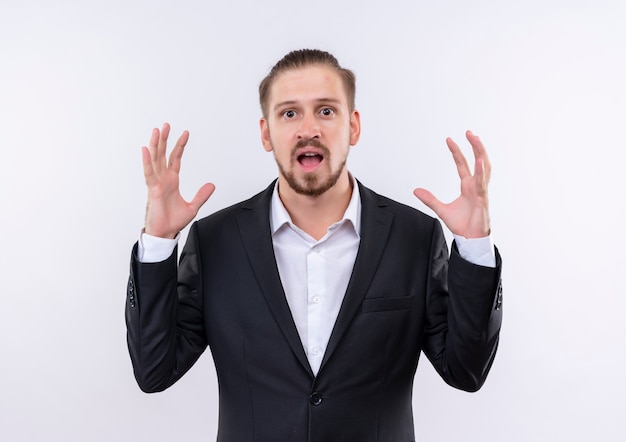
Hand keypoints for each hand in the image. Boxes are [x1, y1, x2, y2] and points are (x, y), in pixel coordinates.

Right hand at [142, 123, 214, 237]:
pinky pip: (149, 173)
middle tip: (166, 125)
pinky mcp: (152, 190)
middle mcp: (163, 179)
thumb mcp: (193, 207)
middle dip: (164, 140)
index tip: (185, 133)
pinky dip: (147, 161)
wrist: (165, 233)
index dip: (180, 146)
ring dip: (155, 145)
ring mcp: (156, 183)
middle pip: (163, 155)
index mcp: (172, 181)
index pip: (175, 159)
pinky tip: (146, 150)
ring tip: (156, 131)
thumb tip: (212, 185)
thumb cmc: (173, 221)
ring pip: (155, 160)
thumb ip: (202, 195)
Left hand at [413, 130, 490, 238]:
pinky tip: (479, 160)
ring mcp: (481, 191)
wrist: (470, 239)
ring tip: (476, 139)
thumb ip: (430, 199)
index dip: (457, 152)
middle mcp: (475, 186)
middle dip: (474, 146)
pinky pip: (482, 183)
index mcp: (467, 186)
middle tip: (469, 132)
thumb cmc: (462, 224)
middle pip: (477, 161)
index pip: (462, 164)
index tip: (449, 139)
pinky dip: (481, 171)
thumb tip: (416, 190)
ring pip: (484, 167)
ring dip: (480, 152)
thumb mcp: (441, 209)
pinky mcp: (483, 199)